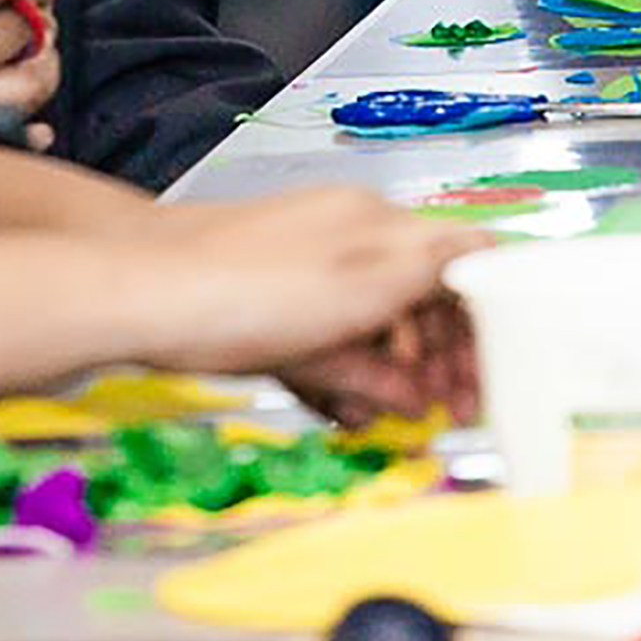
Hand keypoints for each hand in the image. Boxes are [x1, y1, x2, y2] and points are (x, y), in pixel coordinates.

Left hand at [123, 190, 483, 406]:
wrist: (137, 293)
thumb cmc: (241, 290)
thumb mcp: (356, 295)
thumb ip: (424, 298)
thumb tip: (470, 317)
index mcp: (377, 224)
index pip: (467, 256)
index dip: (493, 314)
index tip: (503, 366)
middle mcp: (350, 235)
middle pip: (426, 295)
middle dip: (445, 355)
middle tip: (454, 409)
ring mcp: (311, 266)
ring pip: (379, 321)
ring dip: (397, 370)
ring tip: (396, 416)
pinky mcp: (276, 297)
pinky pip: (334, 333)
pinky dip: (349, 369)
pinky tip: (345, 406)